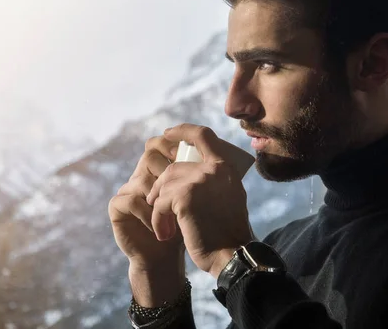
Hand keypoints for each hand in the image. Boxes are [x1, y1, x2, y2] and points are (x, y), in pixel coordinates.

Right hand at [108, 135, 184, 270]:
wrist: (166, 258)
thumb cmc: (184, 226)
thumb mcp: (194, 197)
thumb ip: (195, 174)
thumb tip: (210, 150)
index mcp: (158, 169)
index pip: (159, 144)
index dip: (171, 145)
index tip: (190, 158)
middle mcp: (140, 175)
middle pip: (150, 156)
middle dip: (168, 173)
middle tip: (181, 190)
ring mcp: (127, 189)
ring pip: (142, 179)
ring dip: (160, 200)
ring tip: (171, 217)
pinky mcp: (116, 207)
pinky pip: (131, 199)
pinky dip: (147, 214)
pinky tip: (158, 227)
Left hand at [146, 124, 255, 277]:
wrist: (232, 256)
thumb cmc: (228, 232)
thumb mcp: (228, 196)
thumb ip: (212, 179)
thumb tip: (186, 169)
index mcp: (225, 167)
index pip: (202, 135)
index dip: (182, 131)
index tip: (167, 133)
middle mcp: (214, 169)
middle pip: (174, 168)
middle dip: (161, 187)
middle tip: (156, 205)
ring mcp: (199, 181)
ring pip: (164, 185)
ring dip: (159, 206)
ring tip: (164, 224)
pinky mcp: (185, 196)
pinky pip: (160, 202)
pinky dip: (158, 219)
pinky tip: (164, 232)